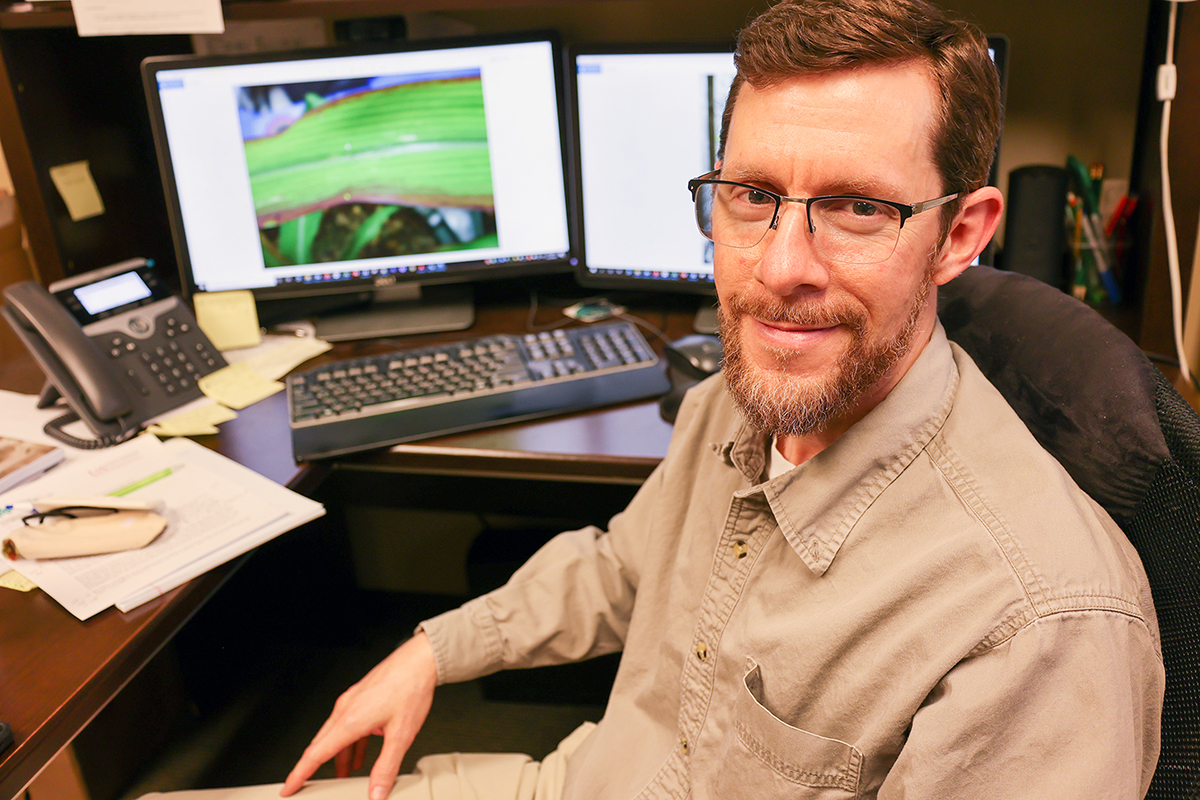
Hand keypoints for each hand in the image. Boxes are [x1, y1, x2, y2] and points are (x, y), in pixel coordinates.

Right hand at [280, 632, 437, 799]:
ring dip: (337, 757)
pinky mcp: (361, 698)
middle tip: (305, 785)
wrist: (420, 660)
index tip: (289, 788)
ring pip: (336, 735)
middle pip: (321, 745)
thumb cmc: (411, 688)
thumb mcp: (402, 735)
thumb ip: (387, 767)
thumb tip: (377, 791)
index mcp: (350, 719)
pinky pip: (348, 725)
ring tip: (344, 775)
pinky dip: (350, 743)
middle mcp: (346, 709)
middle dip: (312, 768)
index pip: (316, 754)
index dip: (299, 774)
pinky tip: (360, 755)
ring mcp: (352, 701)